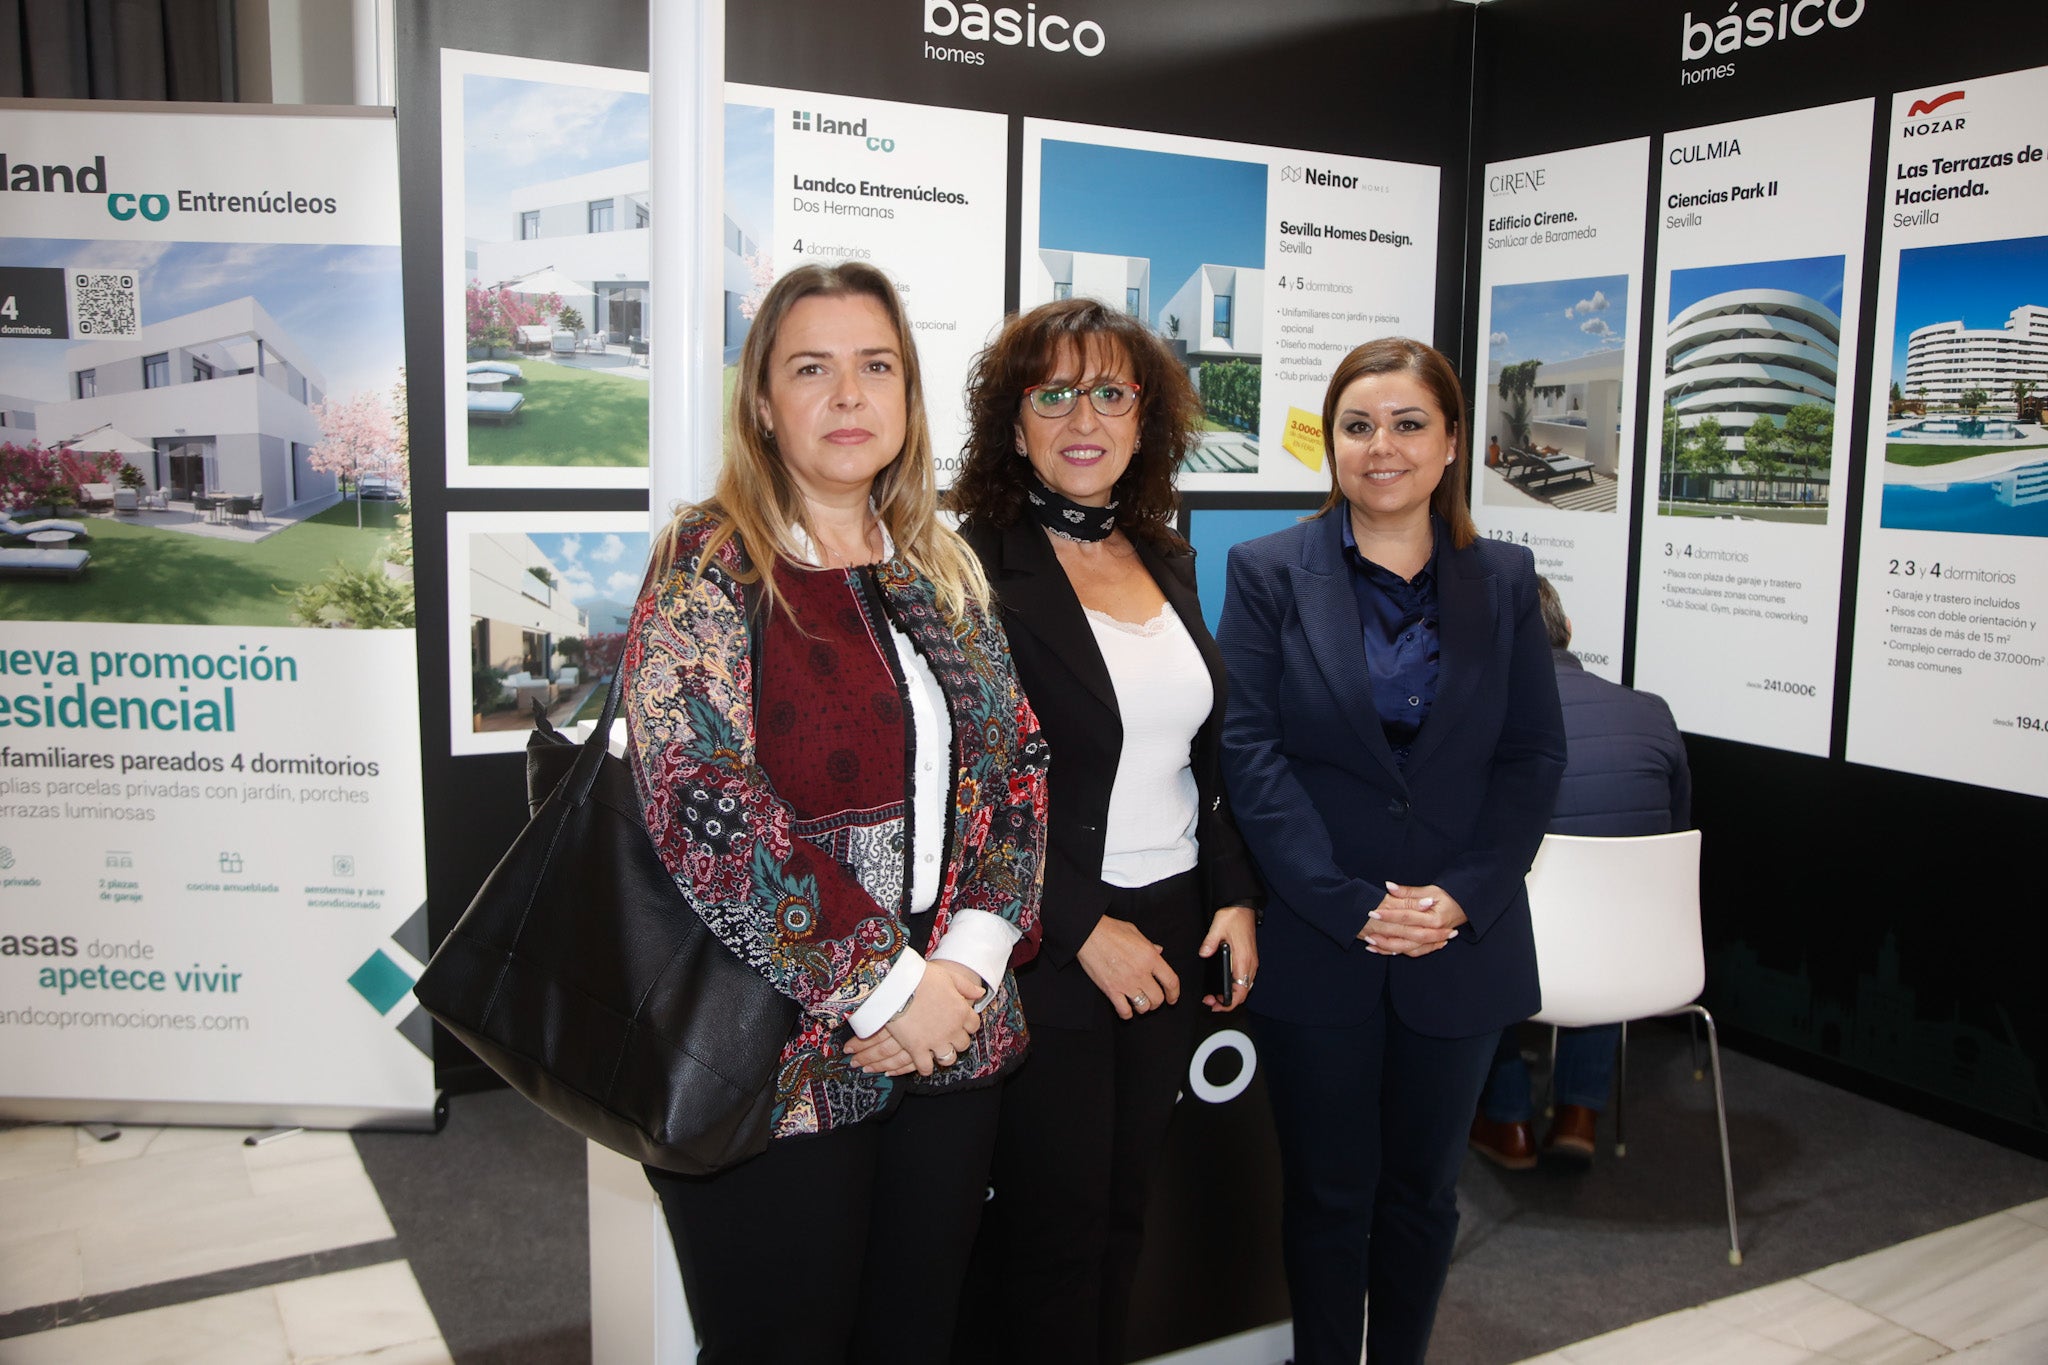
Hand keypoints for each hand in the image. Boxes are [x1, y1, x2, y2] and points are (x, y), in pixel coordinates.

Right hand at [844, 959, 982, 1076]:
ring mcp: (935, 1041)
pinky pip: (926, 1068)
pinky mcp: (917, 1049)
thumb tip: (981, 993)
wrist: (896, 986)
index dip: (967, 1025)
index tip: (959, 1023)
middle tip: (947, 1036)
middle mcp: (952, 1029)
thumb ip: (966, 986)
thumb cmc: (921, 977)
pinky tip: (922, 1063)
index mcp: (961, 1011)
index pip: (974, 1025)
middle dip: (957, 1040)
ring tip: (937, 1051)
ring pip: (949, 1058)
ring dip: (945, 1055)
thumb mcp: (948, 976)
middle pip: (963, 1044)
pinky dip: (925, 1068)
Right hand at [1076, 915, 1179, 1020]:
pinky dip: (1127, 1013)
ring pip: (1143, 1006)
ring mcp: (1126, 983)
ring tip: (1139, 1002)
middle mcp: (1140, 972)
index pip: (1171, 981)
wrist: (1088, 934)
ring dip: (1143, 1007)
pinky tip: (1126, 1008)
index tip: (1172, 998)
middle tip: (1153, 1000)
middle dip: (1157, 1002)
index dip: (1174, 993)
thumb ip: (1150, 945)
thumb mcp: (1135, 932)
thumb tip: (1159, 951)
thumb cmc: (1111, 930)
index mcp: (1150, 957)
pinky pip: (1124, 1010)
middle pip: (1158, 998)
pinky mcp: (1111, 989)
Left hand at [1199, 906, 1258, 1012]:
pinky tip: (1225, 984)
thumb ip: (1210, 943)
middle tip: (1211, 1002)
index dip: (1229, 1003)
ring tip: (1216, 996)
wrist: (1243, 906)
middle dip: (1228, 1002)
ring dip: (1232, 995)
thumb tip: (1204, 953)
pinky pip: (1246, 979)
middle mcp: (1250, 964)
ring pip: (1245, 987)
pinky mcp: (1250, 958)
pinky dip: (1236, 986)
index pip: (1240, 992)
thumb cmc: (1233, 916)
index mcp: (1243, 960)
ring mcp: (1251, 962)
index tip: (1216, 1005)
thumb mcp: (1217, 927)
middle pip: (1243, 993)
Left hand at [1359, 883, 1466, 957]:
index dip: (1389, 914)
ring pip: (1408, 949)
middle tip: (1367, 933)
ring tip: (1370, 944)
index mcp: (1434, 917)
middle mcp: (1434, 932)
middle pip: (1407, 937)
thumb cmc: (1447, 896)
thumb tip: (1388, 886)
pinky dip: (1398, 952)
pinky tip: (1383, 950)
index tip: (1373, 911)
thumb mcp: (1430, 890)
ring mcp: (1432, 940)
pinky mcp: (1430, 944)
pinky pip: (1413, 952)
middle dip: (1385, 936)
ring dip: (1389, 948)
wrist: (1464, 907)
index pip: (1407, 916)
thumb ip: (1408, 891)